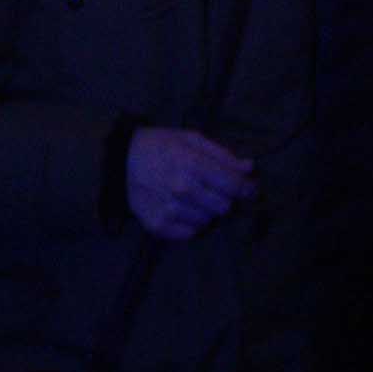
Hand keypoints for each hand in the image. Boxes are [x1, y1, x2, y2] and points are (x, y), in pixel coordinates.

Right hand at [123, 127, 255, 240]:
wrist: (121, 162)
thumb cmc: (160, 146)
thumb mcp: (191, 139)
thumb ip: (222, 155)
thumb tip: (249, 168)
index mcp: (192, 164)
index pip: (233, 185)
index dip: (248, 188)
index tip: (251, 189)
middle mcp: (182, 189)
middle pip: (224, 206)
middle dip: (225, 198)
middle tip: (215, 190)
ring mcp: (170, 210)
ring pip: (208, 221)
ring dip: (206, 210)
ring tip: (194, 197)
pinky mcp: (159, 226)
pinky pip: (190, 232)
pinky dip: (191, 222)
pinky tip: (181, 208)